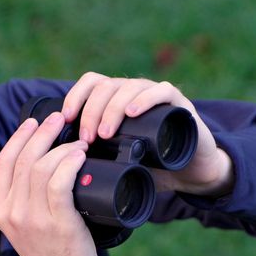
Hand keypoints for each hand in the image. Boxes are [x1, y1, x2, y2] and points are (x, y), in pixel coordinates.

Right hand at [0, 112, 100, 255]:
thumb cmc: (52, 254)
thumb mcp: (26, 226)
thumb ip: (25, 199)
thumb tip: (40, 164)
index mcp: (1, 211)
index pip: (4, 162)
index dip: (19, 137)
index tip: (34, 122)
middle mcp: (13, 213)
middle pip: (23, 159)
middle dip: (42, 133)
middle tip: (58, 120)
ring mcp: (34, 219)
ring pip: (41, 168)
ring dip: (61, 147)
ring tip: (77, 143)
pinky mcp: (58, 223)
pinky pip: (59, 183)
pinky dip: (70, 163)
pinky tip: (79, 156)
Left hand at [62, 72, 233, 196]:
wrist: (192, 172)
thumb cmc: (153, 167)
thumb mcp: (119, 162)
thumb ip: (97, 160)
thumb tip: (63, 170)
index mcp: (118, 101)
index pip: (92, 83)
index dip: (76, 96)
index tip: (66, 119)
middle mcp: (135, 93)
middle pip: (106, 86)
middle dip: (91, 110)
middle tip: (87, 138)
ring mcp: (157, 96)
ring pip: (129, 87)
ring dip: (112, 108)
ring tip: (105, 134)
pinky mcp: (179, 105)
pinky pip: (162, 91)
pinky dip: (145, 99)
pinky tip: (133, 112)